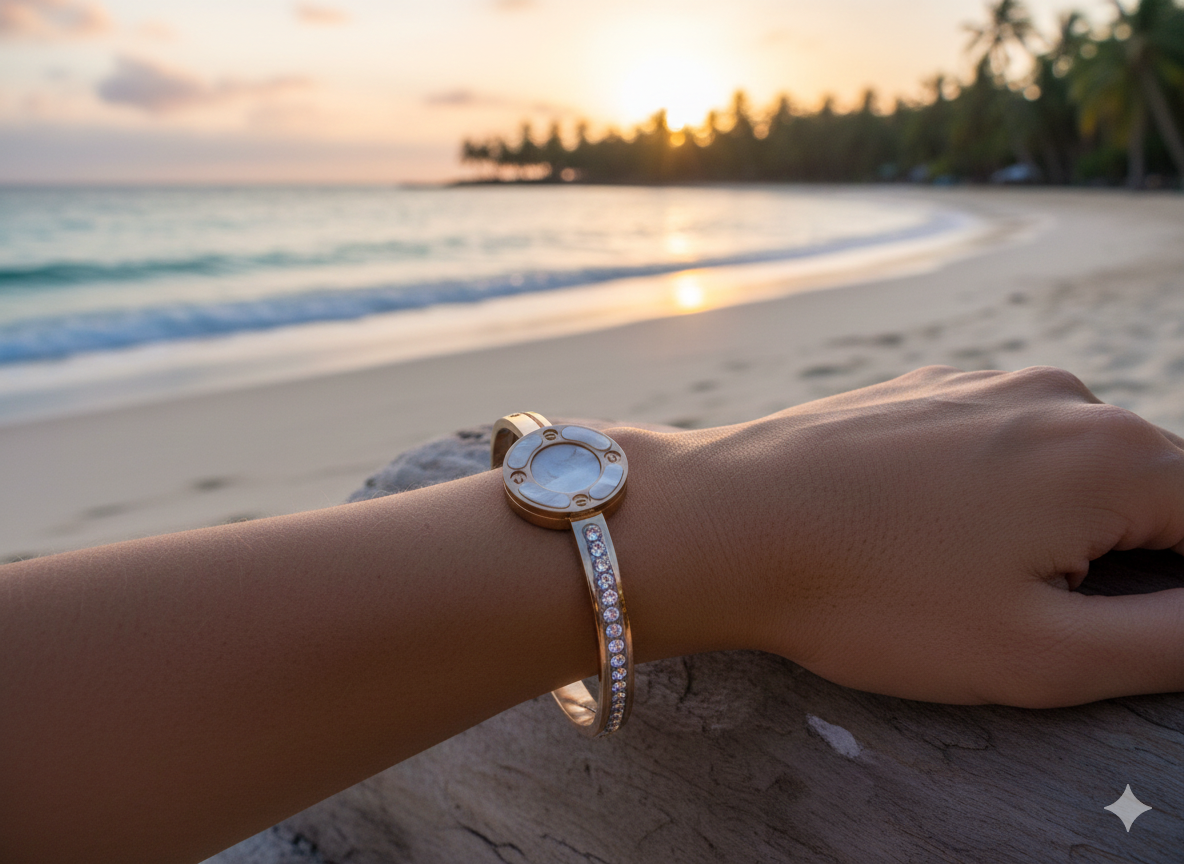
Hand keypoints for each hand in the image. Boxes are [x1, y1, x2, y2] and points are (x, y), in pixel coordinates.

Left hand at [621, 366, 1183, 707]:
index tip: (1110, 627)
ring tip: (970, 583)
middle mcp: (1064, 396)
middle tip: (1037, 622)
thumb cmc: (874, 598)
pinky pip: (1002, 446)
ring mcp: (987, 384)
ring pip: (1074, 467)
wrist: (724, 523)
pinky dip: (999, 495)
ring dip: (1060, 530)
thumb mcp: (1044, 653)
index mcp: (1118, 455)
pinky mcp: (926, 392)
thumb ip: (1176, 638)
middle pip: (1155, 490)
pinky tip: (928, 538)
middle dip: (1128, 564)